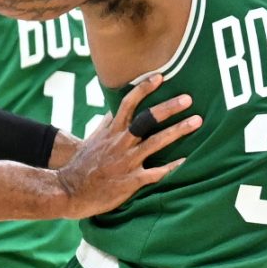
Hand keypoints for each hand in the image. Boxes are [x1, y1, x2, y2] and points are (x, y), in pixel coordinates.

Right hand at [55, 74, 196, 216]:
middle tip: (188, 98)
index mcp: (112, 131)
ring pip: (156, 142)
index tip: (160, 77)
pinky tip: (187, 160)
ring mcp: (126, 161)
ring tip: (197, 121)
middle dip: (168, 108)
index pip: (128, 103)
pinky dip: (171, 167)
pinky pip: (156, 173)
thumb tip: (115, 108)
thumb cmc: (83, 165)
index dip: (144, 88)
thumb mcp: (93, 139)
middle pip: (147, 119)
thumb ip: (107, 124)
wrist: (70, 191)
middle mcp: (120, 143)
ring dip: (178, 131)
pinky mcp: (131, 181)